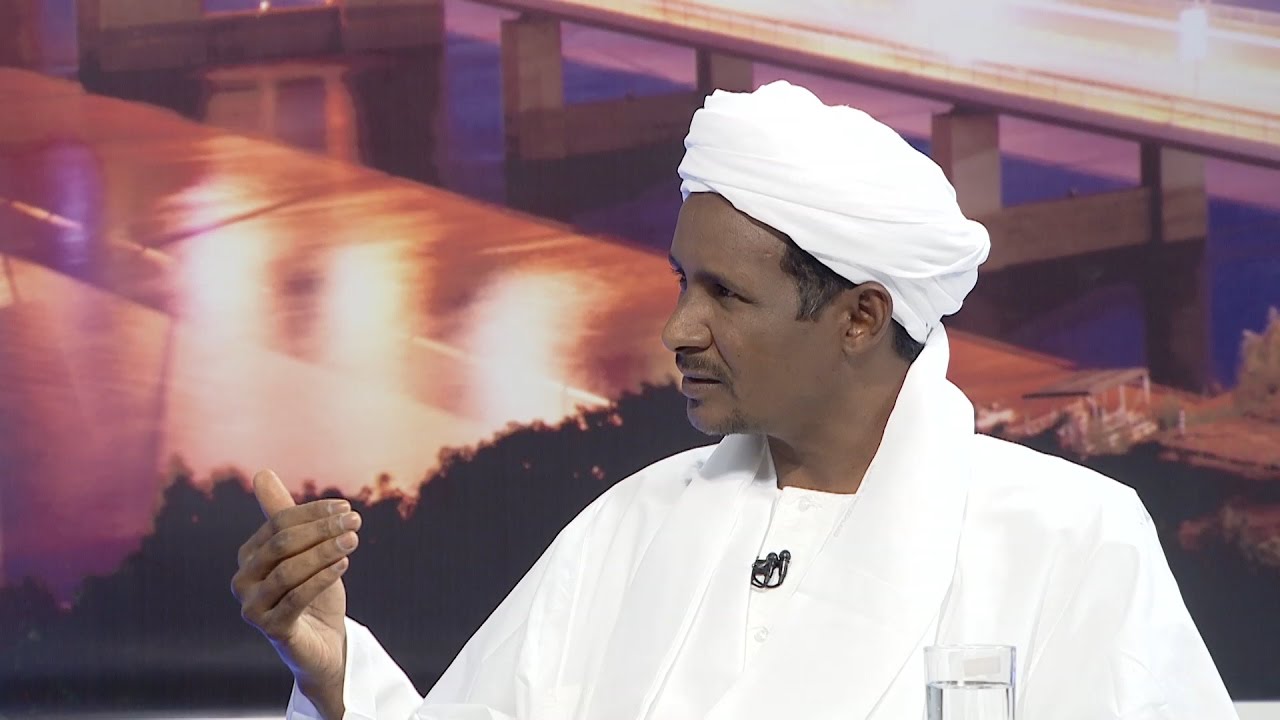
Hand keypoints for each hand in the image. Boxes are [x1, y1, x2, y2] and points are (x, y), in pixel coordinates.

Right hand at [231, 470, 360, 718]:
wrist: (322, 642)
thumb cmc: (313, 591)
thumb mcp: (306, 551)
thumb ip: (286, 515)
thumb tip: (262, 473)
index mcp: (249, 556)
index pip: (278, 523)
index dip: (313, 512)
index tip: (346, 506)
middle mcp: (242, 581)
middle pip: (282, 544)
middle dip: (321, 529)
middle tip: (355, 520)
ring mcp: (252, 608)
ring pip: (290, 571)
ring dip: (326, 551)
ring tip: (353, 540)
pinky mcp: (271, 629)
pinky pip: (296, 598)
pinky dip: (321, 578)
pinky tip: (344, 564)